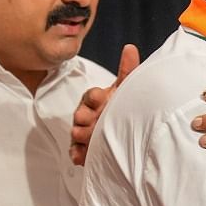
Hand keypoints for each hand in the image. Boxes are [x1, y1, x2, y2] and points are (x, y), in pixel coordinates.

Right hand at [70, 44, 139, 165]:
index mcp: (97, 99)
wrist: (126, 130)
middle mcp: (88, 114)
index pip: (91, 96)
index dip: (94, 97)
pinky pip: (76, 151)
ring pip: (77, 132)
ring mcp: (84, 131)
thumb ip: (128, 70)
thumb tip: (130, 47)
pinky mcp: (83, 148)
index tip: (100, 98)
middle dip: (85, 117)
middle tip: (89, 120)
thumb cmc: (124, 105)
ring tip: (88, 138)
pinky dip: (77, 154)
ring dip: (82, 135)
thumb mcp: (127, 88)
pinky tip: (80, 157)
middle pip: (81, 114)